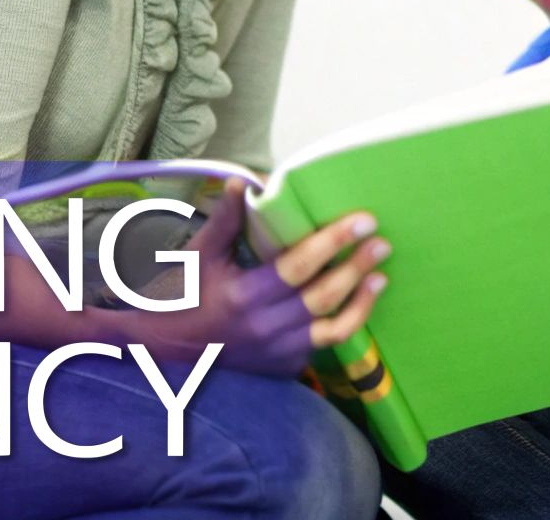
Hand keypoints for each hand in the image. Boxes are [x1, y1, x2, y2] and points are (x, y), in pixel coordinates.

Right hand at [159, 179, 389, 374]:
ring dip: (362, 302)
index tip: (362, 220)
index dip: (333, 242)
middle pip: (324, 296)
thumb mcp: (199, 256)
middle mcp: (265, 328)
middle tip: (382, 242)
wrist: (168, 352)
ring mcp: (277, 352)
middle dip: (357, 267)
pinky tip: (359, 304)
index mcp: (244, 296)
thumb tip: (240, 181)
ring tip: (381, 277)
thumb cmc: (183, 296)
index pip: (299, 265)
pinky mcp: (284, 367)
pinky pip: (323, 346)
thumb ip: (224, 220)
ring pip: (334, 330)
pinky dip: (345, 325)